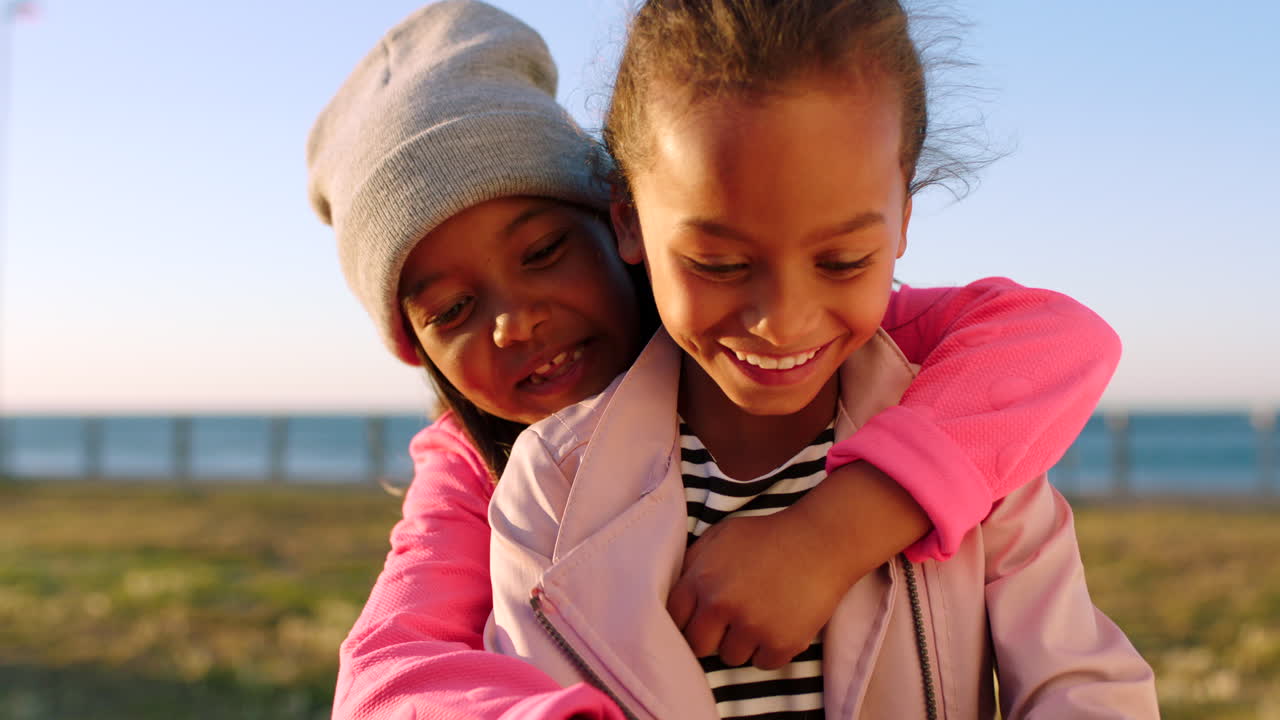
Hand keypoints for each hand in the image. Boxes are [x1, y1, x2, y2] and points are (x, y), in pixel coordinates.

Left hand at [666, 510, 848, 669]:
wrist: (821, 541)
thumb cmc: (768, 535)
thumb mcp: (721, 535)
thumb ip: (693, 562)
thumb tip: (676, 589)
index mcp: (701, 578)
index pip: (673, 619)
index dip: (684, 621)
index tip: (697, 620)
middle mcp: (721, 605)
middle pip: (698, 646)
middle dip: (710, 637)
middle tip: (728, 624)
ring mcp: (751, 626)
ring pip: (731, 657)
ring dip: (742, 643)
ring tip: (759, 617)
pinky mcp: (780, 643)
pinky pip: (762, 664)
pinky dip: (770, 650)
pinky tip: (778, 624)